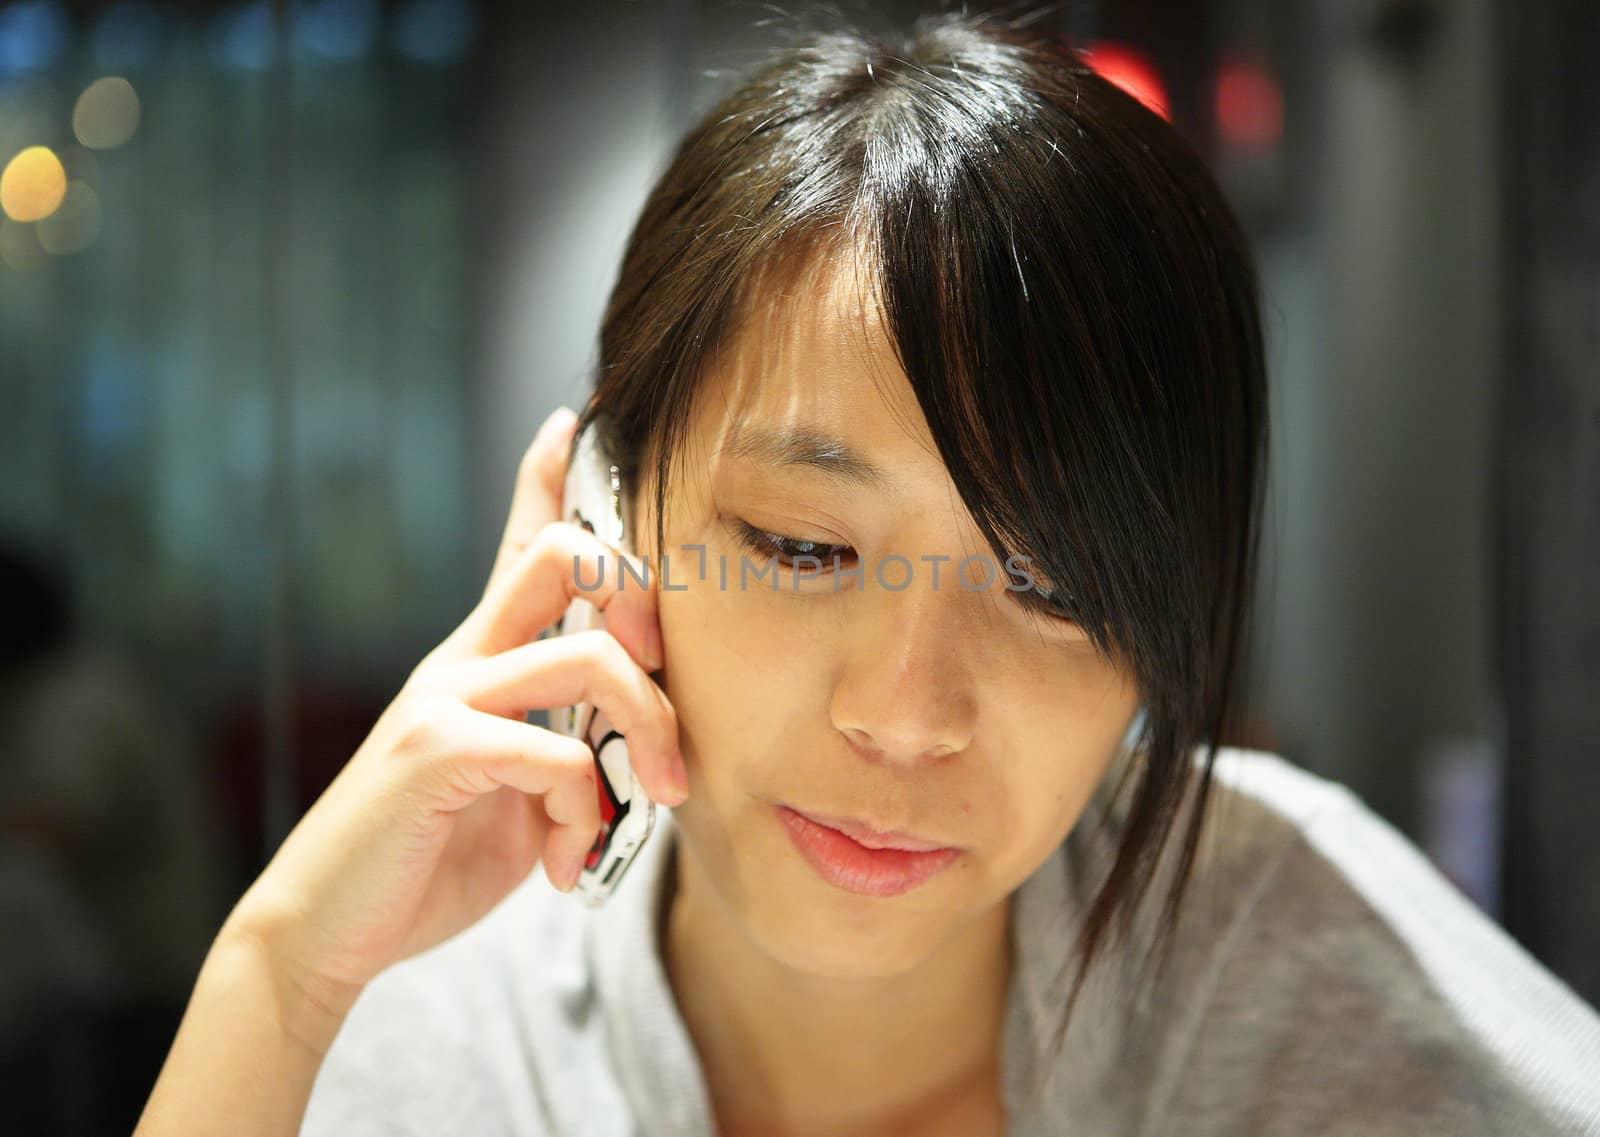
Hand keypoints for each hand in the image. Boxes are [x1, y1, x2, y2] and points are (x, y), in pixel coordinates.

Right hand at [223, 405, 685, 1019]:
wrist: (332, 930)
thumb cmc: (434, 856)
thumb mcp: (523, 797)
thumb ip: (574, 755)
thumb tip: (642, 757)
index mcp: (482, 660)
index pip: (519, 546)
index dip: (546, 478)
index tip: (573, 422)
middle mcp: (462, 660)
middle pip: (563, 557)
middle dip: (641, 599)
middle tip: (665, 673)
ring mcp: (444, 700)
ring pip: (583, 658)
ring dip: (645, 730)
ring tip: (656, 799)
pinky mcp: (432, 754)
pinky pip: (551, 752)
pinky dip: (585, 806)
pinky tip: (568, 860)